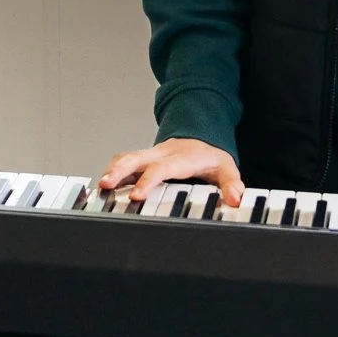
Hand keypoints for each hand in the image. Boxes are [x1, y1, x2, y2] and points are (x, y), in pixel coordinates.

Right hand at [97, 138, 245, 206]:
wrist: (202, 137)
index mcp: (181, 157)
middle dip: (119, 171)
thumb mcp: (227, 168)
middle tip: (106, 185)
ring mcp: (150, 154)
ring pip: (126, 157)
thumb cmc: (210, 156)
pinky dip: (113, 170)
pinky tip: (105, 184)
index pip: (161, 168)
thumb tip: (236, 199)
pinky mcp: (143, 158)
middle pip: (136, 158)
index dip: (147, 181)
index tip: (136, 196)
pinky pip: (124, 160)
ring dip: (112, 170)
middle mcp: (162, 153)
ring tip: (101, 187)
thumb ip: (232, 184)